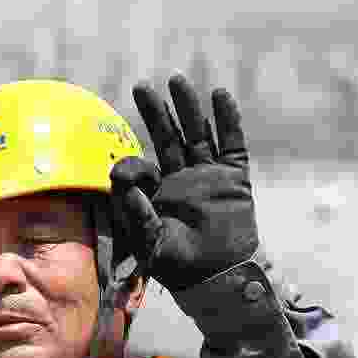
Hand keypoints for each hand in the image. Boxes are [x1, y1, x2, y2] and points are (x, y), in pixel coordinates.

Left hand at [106, 76, 261, 294]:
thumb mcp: (150, 243)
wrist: (219, 277)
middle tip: (141, 87)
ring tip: (177, 80)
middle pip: (168, 137)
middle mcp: (183, 178)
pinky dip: (227, 120)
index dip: (132, 167)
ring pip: (198, 132)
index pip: (142, 166)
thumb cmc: (180, 266)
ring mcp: (210, 175)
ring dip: (188, 107)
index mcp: (159, 192)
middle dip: (156, 112)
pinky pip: (233, 143)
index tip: (125, 173)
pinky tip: (219, 95)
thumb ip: (136, 215)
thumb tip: (121, 183)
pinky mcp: (235, 178)